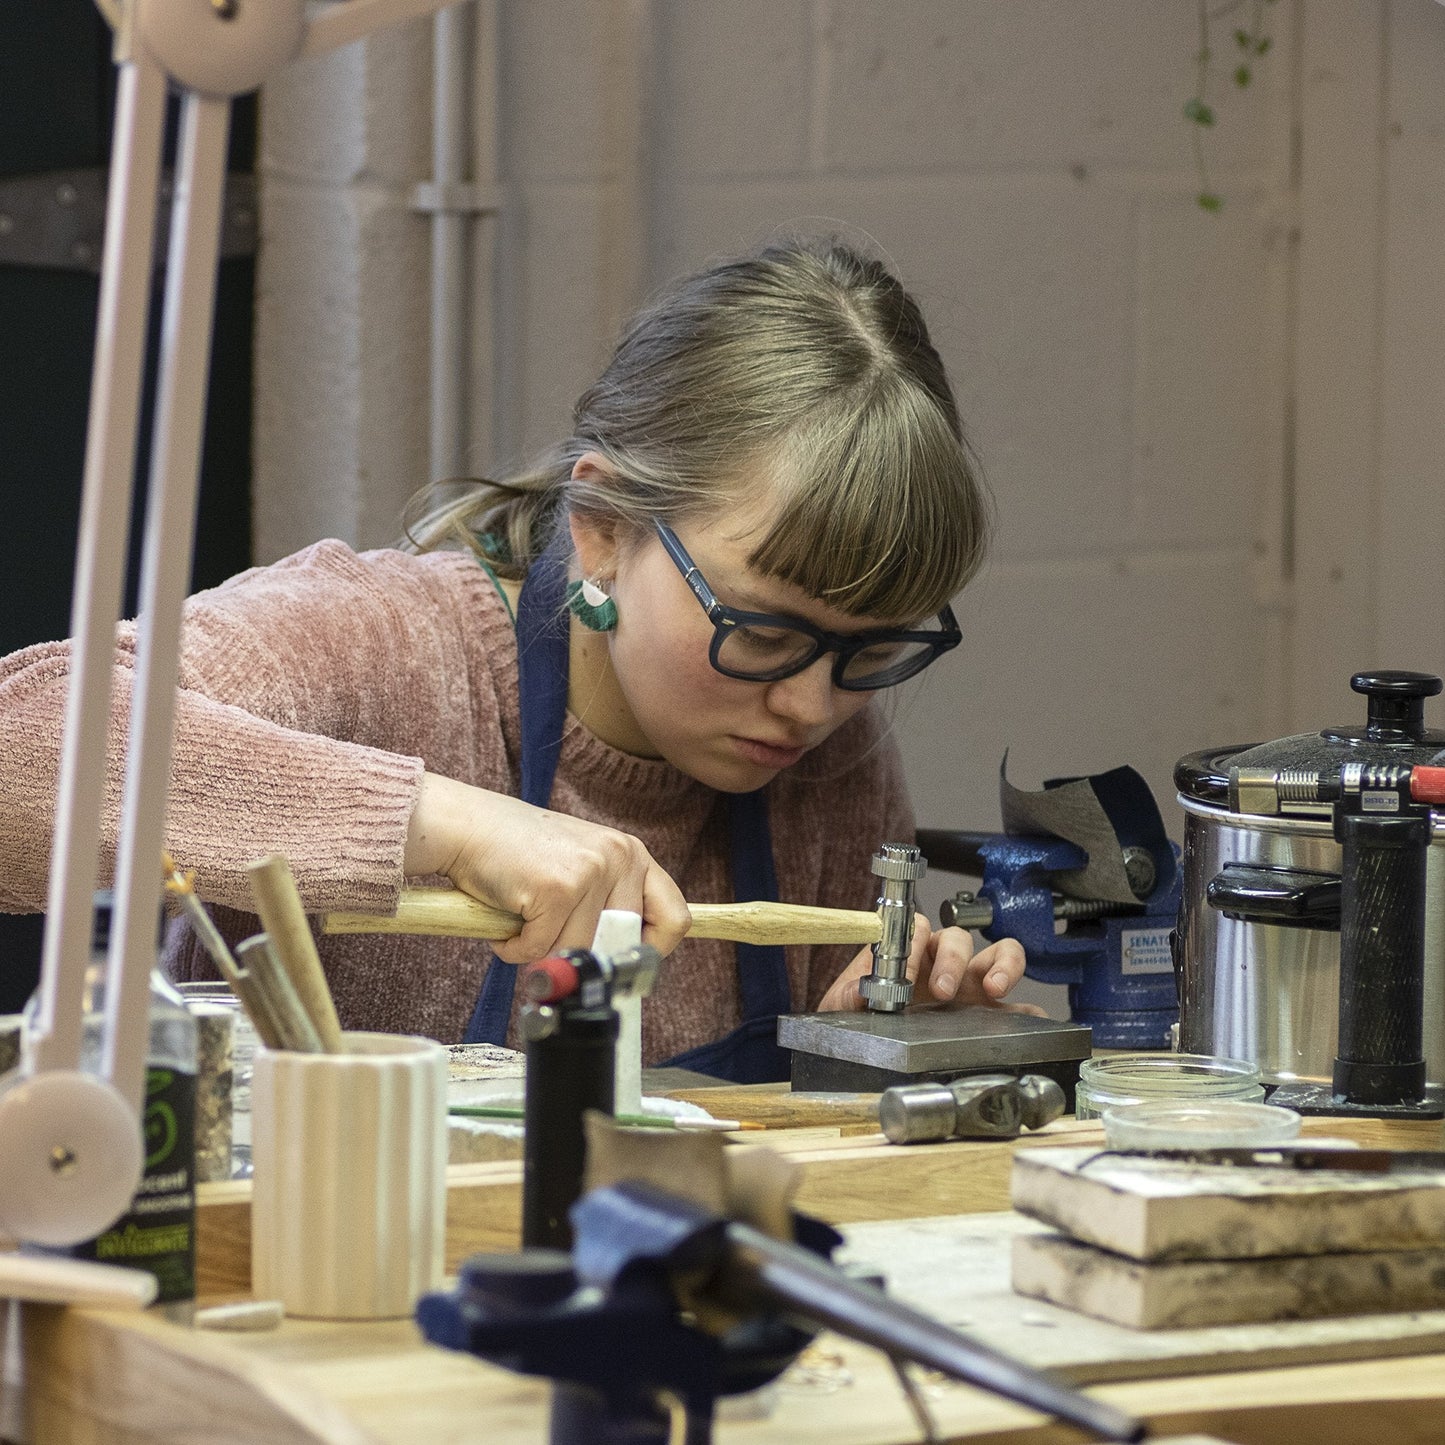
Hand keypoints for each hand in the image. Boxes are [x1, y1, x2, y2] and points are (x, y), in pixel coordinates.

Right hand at [404, 772, 690, 962]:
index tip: (621, 965)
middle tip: (555, 944)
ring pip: (579, 950)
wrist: (466, 826)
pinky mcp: (557, 889)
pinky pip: (541, 949)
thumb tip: (621, 973)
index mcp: (632, 854)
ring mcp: (591, 871)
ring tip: (523, 920)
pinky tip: (506, 920)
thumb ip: (607, 906)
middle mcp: (620, 857)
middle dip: (586, 957)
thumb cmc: (518, 854)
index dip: (651, 952)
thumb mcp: (582, 869)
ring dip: (542, 951)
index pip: (675, 917)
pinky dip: (515, 948)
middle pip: (623, 944)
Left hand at [816, 916, 1043, 1014]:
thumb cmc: (857, 1017)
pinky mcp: (988, 1013)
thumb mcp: (842, 1007)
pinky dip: (1029, 1009)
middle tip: (942, 991)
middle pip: (957, 938)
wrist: (869, 1050)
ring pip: (997, 954)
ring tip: (995, 989)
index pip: (917, 928)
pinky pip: (1019, 1005)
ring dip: (1002, 965)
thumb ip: (846, 997)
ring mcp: (968, 986)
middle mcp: (940, 963)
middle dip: (952, 960)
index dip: (913, 943)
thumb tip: (857, 991)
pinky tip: (1030, 1019)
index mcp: (907, 953)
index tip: (903, 975)